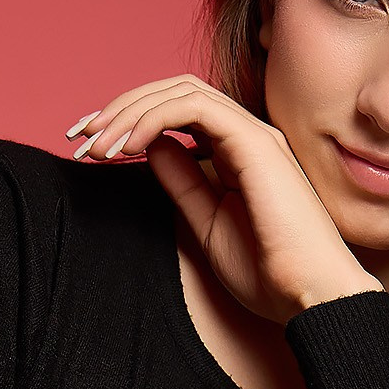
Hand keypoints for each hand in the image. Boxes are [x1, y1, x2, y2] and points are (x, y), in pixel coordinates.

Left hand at [65, 76, 376, 325]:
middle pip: (172, 92)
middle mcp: (247, 135)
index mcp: (238, 153)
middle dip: (119, 109)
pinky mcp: (255, 143)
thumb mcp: (205, 223)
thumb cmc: (269, 273)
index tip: (89, 148)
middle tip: (78, 138)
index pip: (176, 111)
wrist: (310, 297)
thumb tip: (151, 146)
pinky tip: (125, 145)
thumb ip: (182, 183)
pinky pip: (193, 108)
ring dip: (129, 111)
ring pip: (180, 91)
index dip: (128, 120)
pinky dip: (152, 118)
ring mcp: (254, 135)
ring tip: (95, 144)